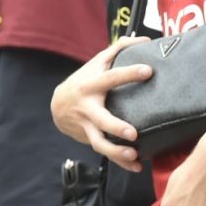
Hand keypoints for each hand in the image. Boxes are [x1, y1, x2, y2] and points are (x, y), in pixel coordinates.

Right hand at [51, 38, 150, 172]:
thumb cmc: (84, 81)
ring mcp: (87, 126)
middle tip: (133, 133)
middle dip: (116, 126)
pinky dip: (120, 162)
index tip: (148, 71)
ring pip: (99, 142)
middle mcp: (88, 108)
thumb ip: (118, 50)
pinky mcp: (89, 138)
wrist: (57, 106)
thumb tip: (143, 40)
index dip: (129, 74)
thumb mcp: (95, 63)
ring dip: (116, 151)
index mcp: (91, 86)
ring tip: (134, 155)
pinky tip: (136, 166)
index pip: (111, 78)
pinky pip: (105, 153)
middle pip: (100, 120)